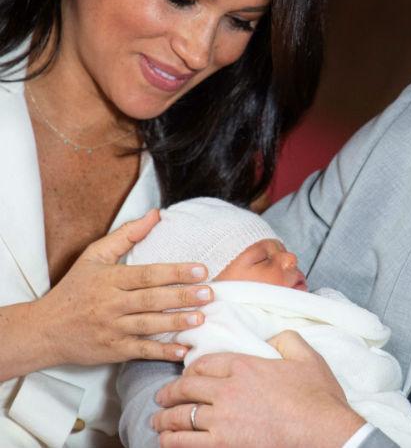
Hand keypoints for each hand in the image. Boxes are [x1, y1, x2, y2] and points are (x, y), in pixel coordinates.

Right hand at [30, 209, 213, 365]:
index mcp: (109, 279)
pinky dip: (161, 352)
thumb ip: (126, 234)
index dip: (175, 272)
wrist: (44, 329)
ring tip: (201, 318)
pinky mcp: (112, 350)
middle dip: (182, 296)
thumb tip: (156, 214)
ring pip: (148, 325)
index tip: (201, 270)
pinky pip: (140, 351)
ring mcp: (112, 328)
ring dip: (176, 323)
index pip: (147, 274)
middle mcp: (111, 304)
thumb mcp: (94, 255)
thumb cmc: (74, 289)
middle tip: (209, 293)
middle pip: (151, 299)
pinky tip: (182, 350)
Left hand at [153, 330, 365, 447]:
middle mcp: (228, 391)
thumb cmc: (318, 397)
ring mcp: (223, 421)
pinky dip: (173, 441)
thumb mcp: (307, 356)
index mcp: (245, 366)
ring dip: (165, 419)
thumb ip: (286, 339)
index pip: (204, 363)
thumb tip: (272, 337)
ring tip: (158, 421)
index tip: (186, 374)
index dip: (191, 368)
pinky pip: (187, 443)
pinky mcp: (223, 446)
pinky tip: (168, 441)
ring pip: (181, 417)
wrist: (324, 433)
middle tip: (162, 397)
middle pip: (186, 388)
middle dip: (169, 393)